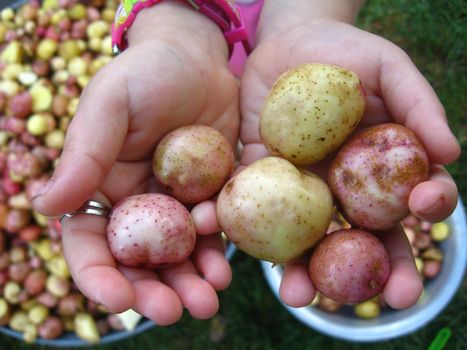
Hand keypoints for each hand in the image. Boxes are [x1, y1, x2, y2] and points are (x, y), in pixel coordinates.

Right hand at [32, 2, 238, 324]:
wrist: (199, 58)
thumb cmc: (147, 72)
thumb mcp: (110, 105)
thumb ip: (83, 154)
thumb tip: (42, 205)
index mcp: (103, 187)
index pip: (90, 242)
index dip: (99, 275)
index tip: (119, 301)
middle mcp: (138, 203)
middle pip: (138, 261)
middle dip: (153, 291)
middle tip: (175, 312)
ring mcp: (176, 203)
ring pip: (178, 256)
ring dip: (191, 283)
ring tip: (208, 301)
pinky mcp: (211, 195)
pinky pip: (213, 232)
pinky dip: (218, 253)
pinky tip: (227, 267)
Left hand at [240, 15, 459, 308]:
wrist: (289, 43)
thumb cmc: (347, 54)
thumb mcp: (389, 69)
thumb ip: (419, 105)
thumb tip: (449, 152)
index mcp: (379, 170)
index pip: (411, 201)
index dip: (428, 212)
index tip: (426, 210)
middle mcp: (341, 190)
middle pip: (362, 239)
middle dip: (376, 272)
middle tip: (393, 300)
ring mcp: (299, 189)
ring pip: (305, 239)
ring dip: (303, 271)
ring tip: (297, 296)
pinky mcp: (259, 177)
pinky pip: (254, 208)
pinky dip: (246, 230)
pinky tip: (244, 248)